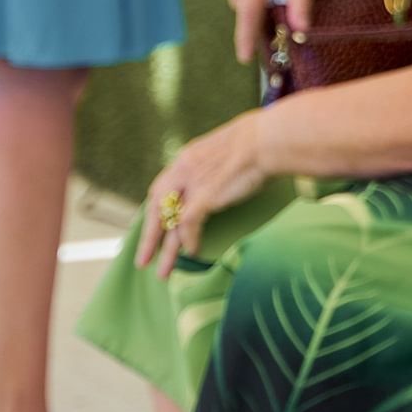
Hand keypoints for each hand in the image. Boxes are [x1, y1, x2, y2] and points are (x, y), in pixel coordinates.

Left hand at [136, 112, 273, 278]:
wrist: (267, 139)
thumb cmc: (260, 141)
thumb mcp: (228, 148)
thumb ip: (218, 164)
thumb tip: (226, 175)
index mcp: (189, 157)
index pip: (163, 187)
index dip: (157, 210)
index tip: (156, 227)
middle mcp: (185, 169)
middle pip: (157, 207)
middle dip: (149, 236)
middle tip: (143, 259)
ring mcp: (193, 182)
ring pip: (170, 221)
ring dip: (167, 249)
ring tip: (163, 271)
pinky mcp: (205, 194)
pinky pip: (188, 223)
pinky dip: (189, 240)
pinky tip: (192, 252)